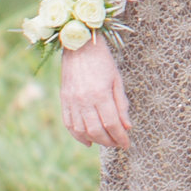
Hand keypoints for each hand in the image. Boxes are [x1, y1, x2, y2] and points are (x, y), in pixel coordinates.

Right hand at [57, 33, 131, 148]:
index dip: (120, 137)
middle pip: (97, 131)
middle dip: (109, 141)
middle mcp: (84, 100)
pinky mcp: (64, 100)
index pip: (112, 124)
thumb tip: (127, 126)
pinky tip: (88, 141)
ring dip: (95, 140)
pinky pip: (69, 124)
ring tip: (105, 142)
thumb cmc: (102, 61)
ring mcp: (72, 101)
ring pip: (82, 130)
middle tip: (117, 143)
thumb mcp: (117, 80)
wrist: (80, 46)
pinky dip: (78, 136)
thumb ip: (122, 104)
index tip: (126, 144)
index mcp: (101, 94)